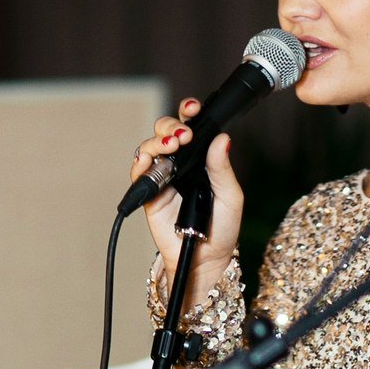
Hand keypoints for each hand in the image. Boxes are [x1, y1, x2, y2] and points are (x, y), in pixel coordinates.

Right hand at [131, 97, 243, 282]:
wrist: (206, 260)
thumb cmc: (221, 230)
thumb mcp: (230, 197)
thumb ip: (223, 168)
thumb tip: (222, 138)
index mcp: (201, 159)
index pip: (191, 128)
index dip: (189, 113)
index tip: (193, 109)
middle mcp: (180, 164)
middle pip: (166, 131)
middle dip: (171, 126)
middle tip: (184, 136)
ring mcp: (163, 177)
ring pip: (150, 146)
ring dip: (157, 141)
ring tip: (171, 147)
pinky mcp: (149, 194)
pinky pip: (139, 172)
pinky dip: (141, 162)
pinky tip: (149, 160)